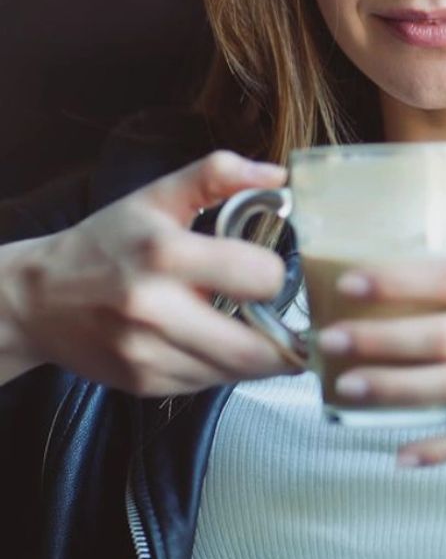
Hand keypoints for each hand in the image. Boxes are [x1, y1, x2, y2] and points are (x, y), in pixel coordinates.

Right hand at [1, 152, 295, 393]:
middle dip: (285, 335)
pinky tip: (217, 342)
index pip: (260, 278)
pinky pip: (209, 384)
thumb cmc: (106, 243)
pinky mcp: (145, 383)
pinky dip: (225, 368)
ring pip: (237, 372)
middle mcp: (156, 310)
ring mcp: (148, 354)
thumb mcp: (158, 195)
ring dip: (260, 356)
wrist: (37, 299)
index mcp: (166, 255)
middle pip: (256, 345)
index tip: (275, 271)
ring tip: (258, 329)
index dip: (278, 275)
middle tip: (294, 320)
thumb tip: (277, 177)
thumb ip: (220, 174)